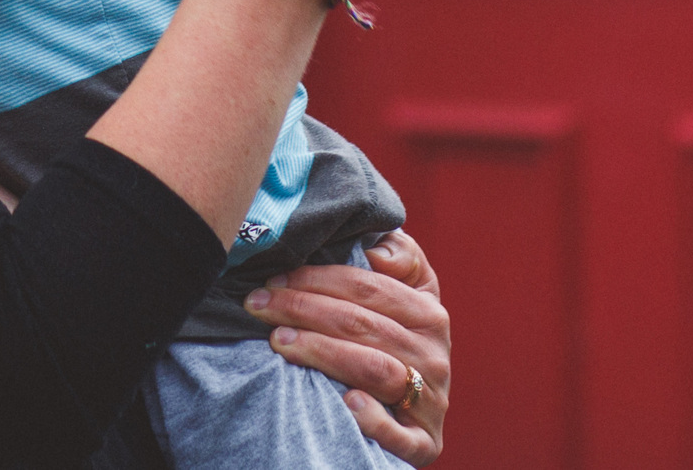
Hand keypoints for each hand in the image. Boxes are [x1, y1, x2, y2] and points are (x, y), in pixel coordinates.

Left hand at [244, 229, 449, 464]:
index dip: (317, 278)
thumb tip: (378, 248)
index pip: (368, 287)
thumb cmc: (400, 342)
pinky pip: (400, 434)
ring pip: (373, 369)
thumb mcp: (411, 295)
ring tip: (278, 341)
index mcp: (430, 314)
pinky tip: (344, 402)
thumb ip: (401, 259)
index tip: (273, 278)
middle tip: (258, 305)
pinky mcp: (424, 444)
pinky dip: (372, 418)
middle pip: (361, 325)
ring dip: (322, 352)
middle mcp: (434, 355)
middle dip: (303, 309)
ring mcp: (431, 401)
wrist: (420, 417)